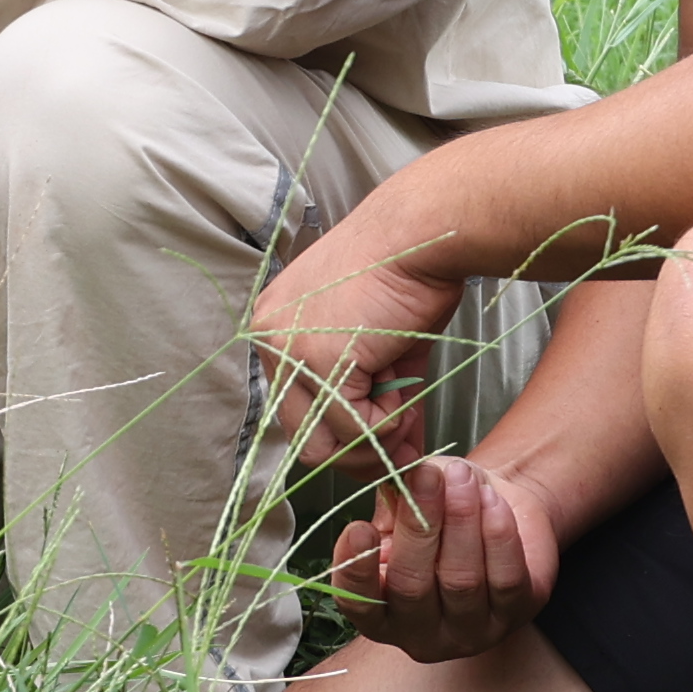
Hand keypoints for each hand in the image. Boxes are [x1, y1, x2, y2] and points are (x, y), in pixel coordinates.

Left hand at [250, 214, 467, 475]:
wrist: (422, 234)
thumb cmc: (407, 273)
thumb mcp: (382, 344)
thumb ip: (378, 396)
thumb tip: (398, 457)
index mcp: (277, 326)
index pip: (296, 409)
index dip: (346, 434)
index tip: (390, 440)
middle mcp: (270, 338)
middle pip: (303, 437)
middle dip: (359, 452)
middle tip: (402, 443)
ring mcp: (290, 352)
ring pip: (324, 444)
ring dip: (375, 440)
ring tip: (406, 409)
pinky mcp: (319, 363)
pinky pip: (355, 428)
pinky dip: (389, 423)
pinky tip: (403, 388)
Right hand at [330, 452, 557, 665]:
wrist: (499, 507)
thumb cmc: (442, 509)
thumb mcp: (407, 499)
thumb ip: (393, 496)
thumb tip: (393, 482)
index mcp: (382, 610)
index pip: (359, 603)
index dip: (355, 571)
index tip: (359, 528)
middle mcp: (421, 632)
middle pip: (411, 588)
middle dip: (419, 526)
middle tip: (426, 478)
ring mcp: (469, 632)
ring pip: (461, 581)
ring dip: (461, 521)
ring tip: (463, 477)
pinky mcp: (514, 617)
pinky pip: (506, 580)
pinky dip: (499, 536)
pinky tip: (493, 500)